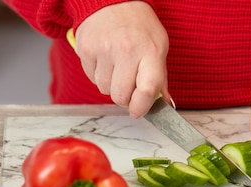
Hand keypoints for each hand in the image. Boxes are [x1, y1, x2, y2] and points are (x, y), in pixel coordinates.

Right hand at [74, 2, 169, 116]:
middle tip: (128, 88)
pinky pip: (91, 78)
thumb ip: (160, 78)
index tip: (138, 110)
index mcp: (150, 51)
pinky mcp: (85, 49)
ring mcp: (103, 49)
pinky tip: (105, 60)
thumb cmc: (140, 27)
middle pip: (121, 96)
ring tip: (117, 67)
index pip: (147, 89)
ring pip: (104, 90)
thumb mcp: (159, 47)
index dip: (142, 107)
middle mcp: (126, 50)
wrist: (112, 1)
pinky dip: (99, 75)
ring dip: (111, 86)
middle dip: (125, 98)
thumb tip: (164, 105)